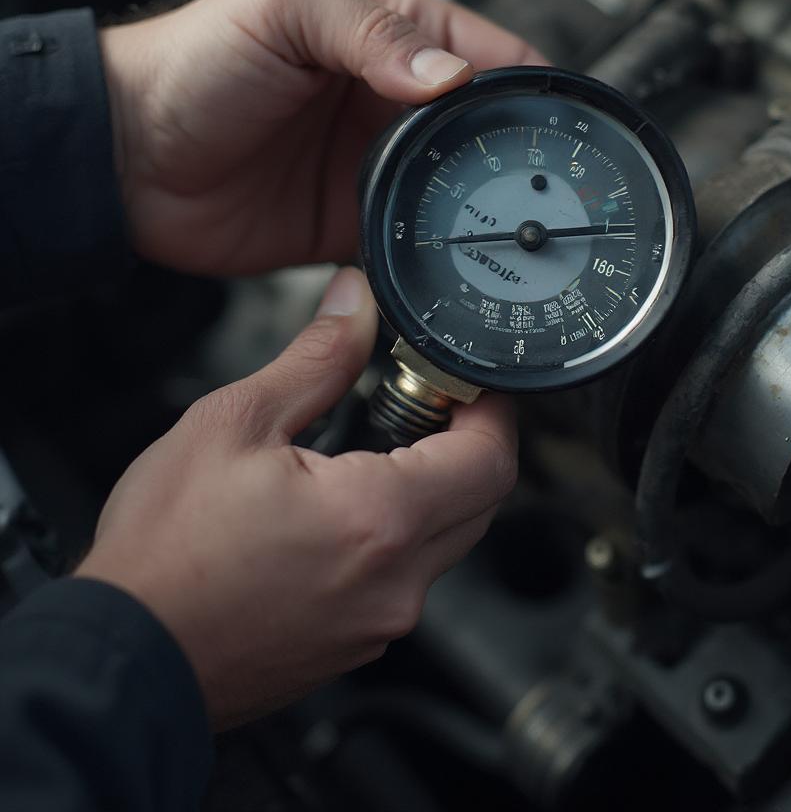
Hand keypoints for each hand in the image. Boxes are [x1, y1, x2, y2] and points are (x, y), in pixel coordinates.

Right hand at [74, 267, 517, 727]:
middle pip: (481, 501)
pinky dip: (398, 536)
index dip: (491, 409)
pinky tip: (343, 511)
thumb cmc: (164, 553)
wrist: (124, 661)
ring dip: (433, 490)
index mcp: (379, 519)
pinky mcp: (355, 645)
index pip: (491, 458)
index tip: (469, 383)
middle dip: (468, 444)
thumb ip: (316, 359)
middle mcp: (396, 582)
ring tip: (374, 451)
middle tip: (424, 405)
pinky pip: (406, 579)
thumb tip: (355, 305)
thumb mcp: (235, 424)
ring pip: (446, 542)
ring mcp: (379, 622)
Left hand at [100, 0, 545, 274]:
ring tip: (522, 225)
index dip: (525, 79)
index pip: (482, 50)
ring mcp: (377, 165)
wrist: (126, 159)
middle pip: (481, 127)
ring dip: (486, 204)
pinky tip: (461, 257)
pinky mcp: (355, 221)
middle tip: (554, 182)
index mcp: (387, 38)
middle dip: (519, 151)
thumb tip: (449, 75)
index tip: (558, 114)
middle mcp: (391, 103)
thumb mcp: (283, 12)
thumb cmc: (192, 64)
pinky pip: (414, 236)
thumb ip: (369, 33)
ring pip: (457, 186)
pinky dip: (439, 247)